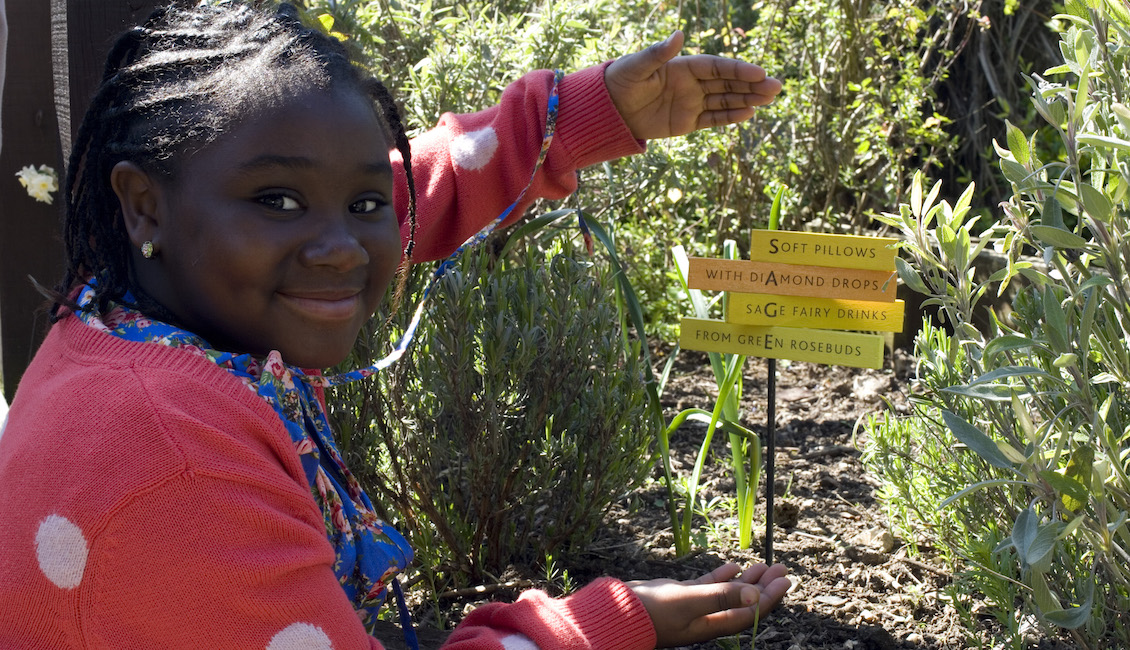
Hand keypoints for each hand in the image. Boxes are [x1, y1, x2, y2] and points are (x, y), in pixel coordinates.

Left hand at [604, 31, 781, 139]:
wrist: (609, 110)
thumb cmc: (621, 82)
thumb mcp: (638, 66)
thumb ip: (659, 53)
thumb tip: (679, 34)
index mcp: (683, 67)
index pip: (717, 68)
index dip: (738, 70)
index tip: (759, 72)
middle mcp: (692, 84)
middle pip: (727, 84)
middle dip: (752, 85)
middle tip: (777, 87)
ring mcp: (692, 103)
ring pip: (725, 101)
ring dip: (747, 100)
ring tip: (770, 100)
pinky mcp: (687, 122)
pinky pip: (713, 120)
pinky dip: (730, 118)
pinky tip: (749, 114)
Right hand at [627, 562, 790, 647]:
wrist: (622, 613)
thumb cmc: (655, 611)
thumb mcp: (690, 601)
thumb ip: (721, 596)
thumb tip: (754, 596)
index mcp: (715, 624)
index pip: (751, 611)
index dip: (770, 596)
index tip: (785, 579)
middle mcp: (710, 618)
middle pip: (745, 602)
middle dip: (764, 585)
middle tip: (780, 567)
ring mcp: (697, 607)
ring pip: (730, 593)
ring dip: (747, 579)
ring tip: (763, 565)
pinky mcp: (684, 597)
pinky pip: (711, 587)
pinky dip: (724, 577)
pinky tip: (732, 566)